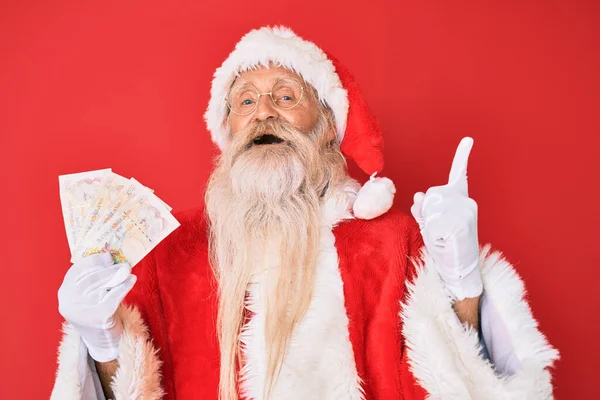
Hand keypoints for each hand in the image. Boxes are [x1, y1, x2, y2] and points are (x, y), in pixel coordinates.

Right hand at [57, 252, 136, 361]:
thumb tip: (111, 256)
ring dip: (118, 276)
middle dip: (109, 269)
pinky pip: (113, 297)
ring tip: (128, 271)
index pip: (76, 271)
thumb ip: (96, 277)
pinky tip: (132, 281)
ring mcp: (82, 311)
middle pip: (91, 278)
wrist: (103, 342)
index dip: (93, 262)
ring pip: (102, 287)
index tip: (107, 256)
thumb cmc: (98, 312)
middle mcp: (69, 303)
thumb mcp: (91, 294)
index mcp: (65, 293)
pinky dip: (124, 287)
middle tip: (124, 264)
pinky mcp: (98, 318)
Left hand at [410, 137, 481, 299]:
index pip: (458, 175)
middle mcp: (466, 202)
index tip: (468, 139)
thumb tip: (418, 195)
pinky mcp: (460, 224)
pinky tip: (444, 242)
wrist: (460, 270)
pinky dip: (432, 235)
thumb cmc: (445, 246)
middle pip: (429, 195)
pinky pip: (432, 225)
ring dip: (429, 225)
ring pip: (429, 210)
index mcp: (461, 200)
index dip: (462, 156)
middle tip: (439, 231)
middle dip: (426, 213)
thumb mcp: (431, 224)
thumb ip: (425, 207)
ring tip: (442, 237)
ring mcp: (465, 212)